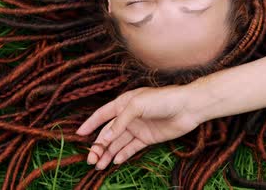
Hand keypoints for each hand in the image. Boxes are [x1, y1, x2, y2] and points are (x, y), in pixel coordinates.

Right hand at [75, 85, 200, 169]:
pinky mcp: (147, 138)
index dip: (90, 124)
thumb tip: (104, 138)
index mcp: (123, 103)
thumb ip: (119, 122)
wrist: (187, 107)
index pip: (102, 115)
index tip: (78, 135)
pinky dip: (123, 154)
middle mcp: (128, 116)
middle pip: (108, 133)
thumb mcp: (136, 106)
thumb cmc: (162, 99)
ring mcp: (137, 128)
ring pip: (118, 143)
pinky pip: (131, 148)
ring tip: (99, 166)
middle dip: (98, 146)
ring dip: (108, 153)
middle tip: (90, 160)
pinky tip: (115, 161)